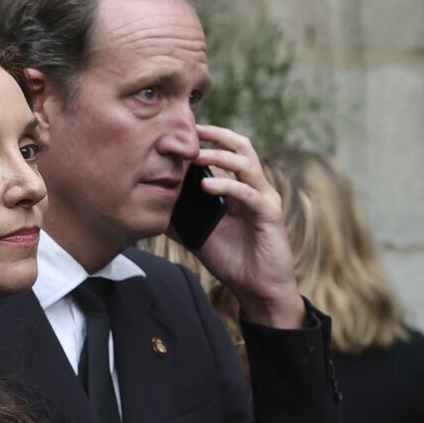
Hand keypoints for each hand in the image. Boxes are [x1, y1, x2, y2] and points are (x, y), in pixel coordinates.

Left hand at [179, 123, 305, 328]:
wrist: (258, 290)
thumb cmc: (233, 261)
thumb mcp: (200, 236)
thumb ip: (182, 219)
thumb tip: (153, 208)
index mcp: (240, 189)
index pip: (228, 152)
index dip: (208, 139)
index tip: (181, 133)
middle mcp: (255, 188)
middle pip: (242, 147)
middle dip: (216, 136)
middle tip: (190, 132)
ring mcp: (265, 200)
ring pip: (246, 164)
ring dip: (219, 156)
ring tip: (195, 157)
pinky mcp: (270, 215)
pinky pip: (249, 194)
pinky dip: (227, 186)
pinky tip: (206, 186)